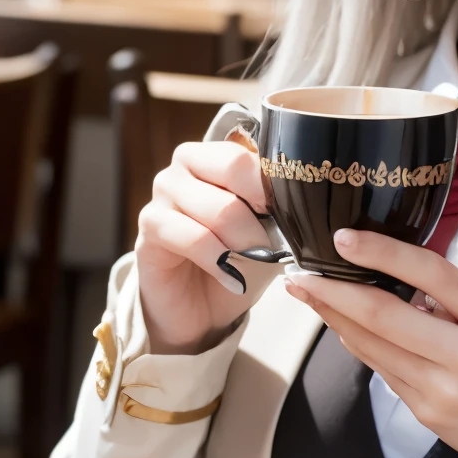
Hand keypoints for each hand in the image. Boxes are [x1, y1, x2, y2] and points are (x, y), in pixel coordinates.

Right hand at [135, 141, 271, 352]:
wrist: (197, 306)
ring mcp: (163, 192)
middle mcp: (184, 165)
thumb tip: (307, 203)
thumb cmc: (235, 261)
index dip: (273, 180)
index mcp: (215, 156)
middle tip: (275, 243)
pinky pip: (192, 237)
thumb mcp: (267, 233)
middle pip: (233, 169)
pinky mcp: (150, 226)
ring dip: (245, 240)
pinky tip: (234, 279)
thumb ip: (280, 211)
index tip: (292, 210)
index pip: (248, 151)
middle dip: (263, 212)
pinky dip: (220, 261)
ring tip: (257, 261)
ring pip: (217, 207)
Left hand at [283, 229, 457, 457]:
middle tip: (298, 273)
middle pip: (382, 318)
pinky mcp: (419, 413)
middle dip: (333, 293)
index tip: (344, 238)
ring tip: (308, 292)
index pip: (429, 277)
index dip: (383, 254)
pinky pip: (381, 369)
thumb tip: (400, 276)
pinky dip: (358, 342)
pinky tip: (342, 323)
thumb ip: (457, 294)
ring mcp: (435, 394)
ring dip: (334, 317)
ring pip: (371, 347)